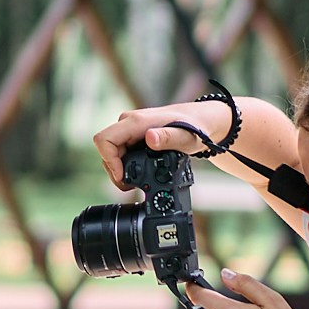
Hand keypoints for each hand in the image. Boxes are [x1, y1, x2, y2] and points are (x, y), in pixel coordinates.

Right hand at [92, 100, 231, 189]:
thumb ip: (168, 138)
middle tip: (130, 185)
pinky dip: (126, 165)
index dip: (108, 161)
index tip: (123, 176)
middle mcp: (129, 122)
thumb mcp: (185, 137)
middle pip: (106, 148)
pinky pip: (120, 151)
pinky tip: (139, 173)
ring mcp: (131, 129)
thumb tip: (150, 138)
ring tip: (135, 182)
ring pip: (112, 151)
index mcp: (136, 122)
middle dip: (114, 170)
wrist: (204, 122)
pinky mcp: (134, 135)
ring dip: (119, 169)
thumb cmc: (197, 128)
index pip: (104, 140)